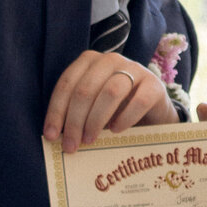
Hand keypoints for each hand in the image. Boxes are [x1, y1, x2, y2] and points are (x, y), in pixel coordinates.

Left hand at [44, 50, 174, 152]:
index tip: (51, 136)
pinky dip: (125, 118)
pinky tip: (117, 130)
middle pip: (86, 89)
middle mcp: (111, 60)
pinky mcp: (155, 85)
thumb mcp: (91, 108)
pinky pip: (139, 101)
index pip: (67, 83)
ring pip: (110, 92)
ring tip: (90, 140)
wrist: (153, 113)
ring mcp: (135, 69)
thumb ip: (75, 114)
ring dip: (96, 120)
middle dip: (75, 120)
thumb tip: (54, 136)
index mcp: (90, 61)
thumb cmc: (115, 110)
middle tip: (71, 145)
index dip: (56, 110)